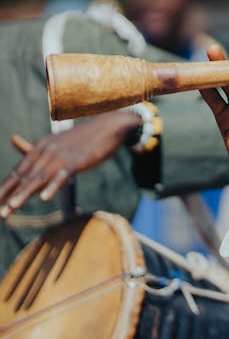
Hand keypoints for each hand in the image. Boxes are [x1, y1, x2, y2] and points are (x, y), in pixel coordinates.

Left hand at [0, 110, 140, 217]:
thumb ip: (32, 146)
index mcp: (40, 147)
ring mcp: (61, 155)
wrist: (108, 126)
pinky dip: (53, 186)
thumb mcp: (54, 141)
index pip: (18, 171)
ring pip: (39, 177)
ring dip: (24, 194)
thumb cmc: (81, 137)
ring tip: (12, 207)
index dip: (6, 187)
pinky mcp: (77, 160)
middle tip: (1, 212)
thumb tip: (12, 139)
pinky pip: (63, 175)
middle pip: (25, 177)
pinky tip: (45, 198)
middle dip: (10, 195)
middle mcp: (47, 151)